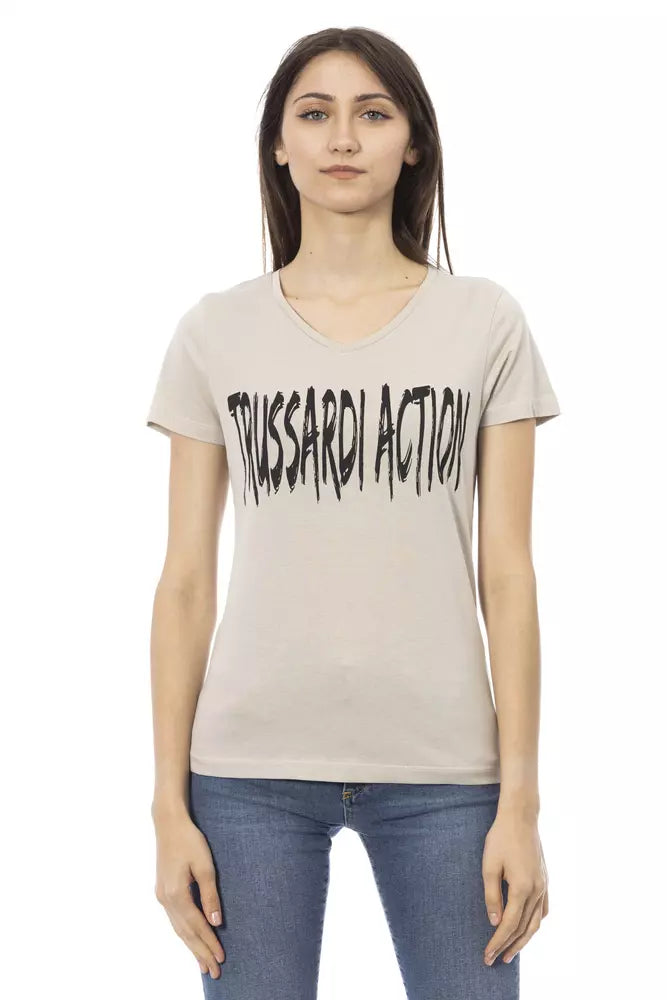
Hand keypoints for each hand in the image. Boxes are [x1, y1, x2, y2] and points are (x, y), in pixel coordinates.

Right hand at [154, 810, 225, 979]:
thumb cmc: (189, 840)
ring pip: (178, 929)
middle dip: (200, 953)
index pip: (197, 926)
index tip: (221, 959)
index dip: (209, 943)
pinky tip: (190, 940)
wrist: (168, 823)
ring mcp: (162, 896)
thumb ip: (210, 895)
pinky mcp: (163, 891)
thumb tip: (216, 922)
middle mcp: (166, 900)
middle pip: (185, 933)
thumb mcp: (204, 865)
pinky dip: (184, 933)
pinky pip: (175, 920)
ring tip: (203, 964)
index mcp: (176, 894)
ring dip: (191, 947)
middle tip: (214, 972)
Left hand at [481, 807, 548, 965]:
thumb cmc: (501, 838)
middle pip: (524, 928)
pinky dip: (535, 923)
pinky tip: (529, 927)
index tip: (486, 955)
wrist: (521, 816)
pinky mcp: (545, 879)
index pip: (509, 925)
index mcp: (522, 888)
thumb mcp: (489, 866)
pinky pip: (543, 909)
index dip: (497, 942)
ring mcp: (544, 885)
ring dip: (523, 939)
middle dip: (509, 946)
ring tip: (510, 951)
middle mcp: (536, 891)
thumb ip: (492, 896)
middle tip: (495, 961)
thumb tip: (495, 922)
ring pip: (536, 922)